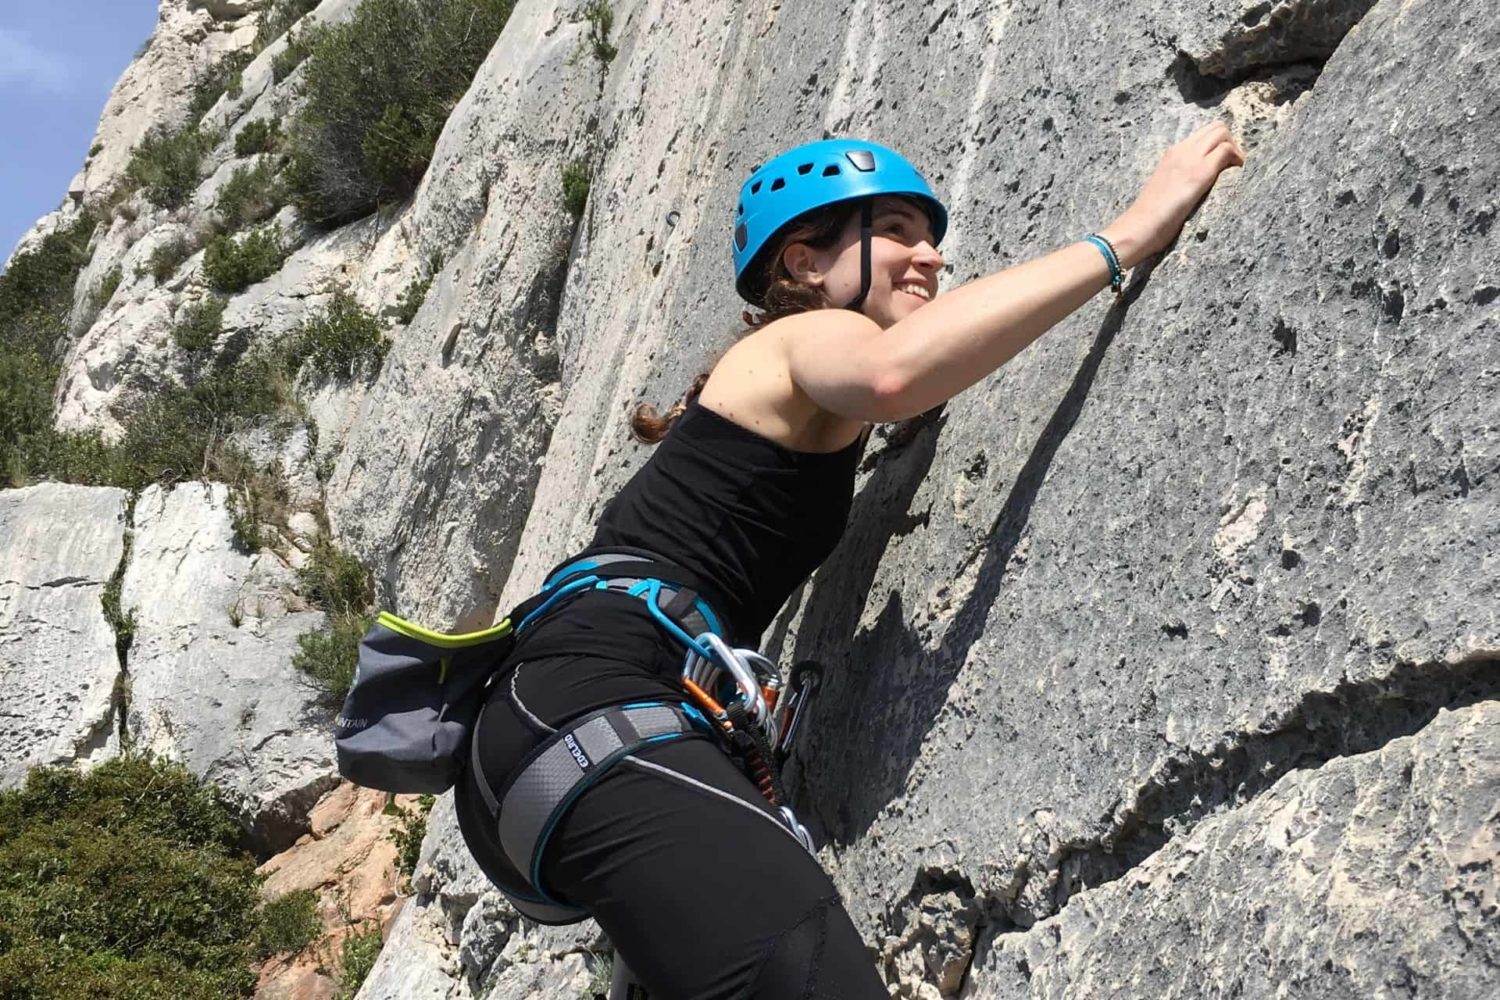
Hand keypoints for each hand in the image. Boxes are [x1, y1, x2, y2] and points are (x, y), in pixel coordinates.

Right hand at [1105, 122, 1244, 263]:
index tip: (1224, 162)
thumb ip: (1179, 177)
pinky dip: (1237, 159)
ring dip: (1235, 149)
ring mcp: (1191, 158)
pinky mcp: (1201, 171)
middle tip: (1232, 165)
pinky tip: (1236, 174)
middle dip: (1230, 142)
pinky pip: (1226, 151)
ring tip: (1235, 170)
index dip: (1218, 143)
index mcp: (1172, 153)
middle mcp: (1182, 149)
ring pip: (1223, 133)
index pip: (1202, 134)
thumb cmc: (1151, 215)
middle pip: (1216, 127)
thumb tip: (1193, 184)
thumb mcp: (1165, 186)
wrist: (1141, 224)